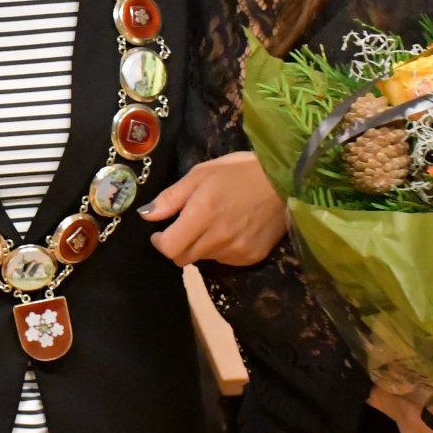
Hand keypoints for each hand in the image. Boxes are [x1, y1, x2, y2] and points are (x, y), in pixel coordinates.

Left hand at [141, 151, 285, 265]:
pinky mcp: (252, 257)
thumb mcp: (200, 174)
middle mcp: (218, 238)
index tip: (161, 232)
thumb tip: (146, 216)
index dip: (159, 242)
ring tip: (214, 223)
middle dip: (177, 245)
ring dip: (200, 246)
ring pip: (203, 259)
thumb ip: (171, 197)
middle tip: (187, 226)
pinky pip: (225, 260)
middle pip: (183, 258)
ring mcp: (237, 251)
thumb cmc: (239, 172)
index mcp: (202, 215)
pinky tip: (231, 230)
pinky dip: (220, 249)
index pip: (169, 248)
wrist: (286, 180)